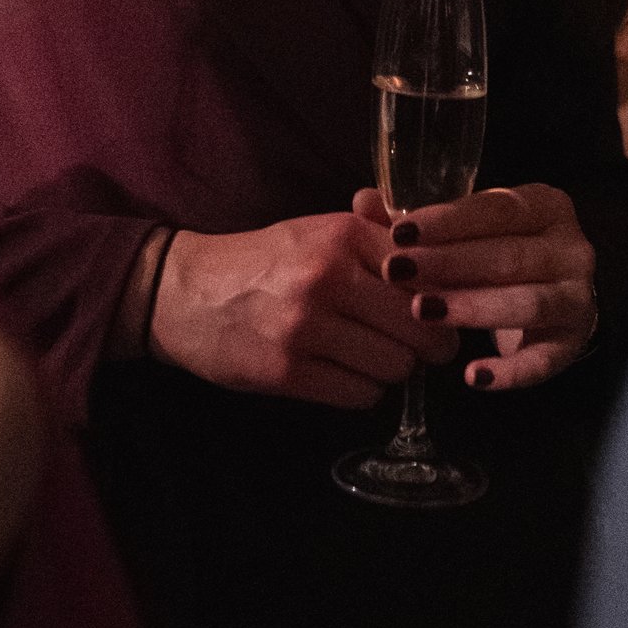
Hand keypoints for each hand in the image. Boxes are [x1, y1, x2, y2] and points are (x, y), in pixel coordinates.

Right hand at [150, 211, 458, 410]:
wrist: (184, 292)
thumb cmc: (264, 262)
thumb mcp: (316, 231)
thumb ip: (376, 234)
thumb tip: (438, 245)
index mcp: (340, 236)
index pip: (427, 273)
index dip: (442, 297)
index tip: (439, 309)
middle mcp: (325, 277)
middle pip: (421, 328)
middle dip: (427, 344)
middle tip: (419, 346)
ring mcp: (304, 328)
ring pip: (394, 367)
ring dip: (391, 369)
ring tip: (369, 356)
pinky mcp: (285, 372)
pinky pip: (359, 395)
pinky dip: (361, 390)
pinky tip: (343, 373)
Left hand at [360, 183, 596, 393]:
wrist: (555, 293)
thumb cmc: (499, 250)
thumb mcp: (468, 228)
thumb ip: (419, 218)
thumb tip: (363, 201)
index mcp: (546, 207)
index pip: (495, 210)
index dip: (446, 222)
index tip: (399, 233)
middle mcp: (572, 248)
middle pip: (509, 256)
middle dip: (449, 264)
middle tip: (398, 273)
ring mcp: (578, 297)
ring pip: (528, 303)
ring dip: (474, 308)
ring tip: (423, 312)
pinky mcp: (575, 343)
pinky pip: (544, 360)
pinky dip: (511, 371)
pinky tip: (473, 376)